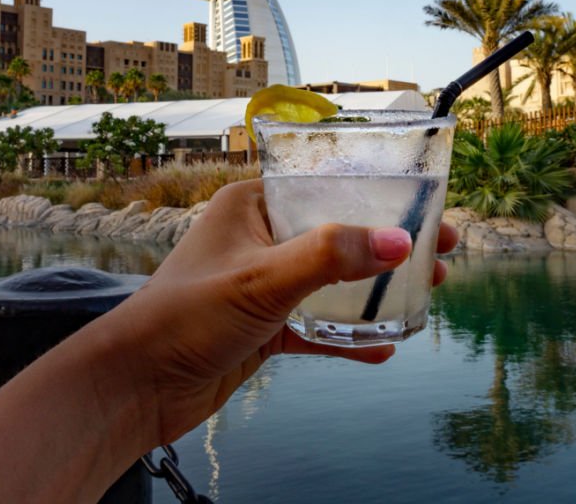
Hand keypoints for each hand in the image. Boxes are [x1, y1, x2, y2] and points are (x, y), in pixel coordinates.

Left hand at [114, 179, 457, 446]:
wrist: (134, 388)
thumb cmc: (185, 316)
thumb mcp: (264, 278)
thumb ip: (331, 256)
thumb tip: (400, 241)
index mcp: (254, 205)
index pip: (326, 187)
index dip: (379, 195)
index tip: (425, 207)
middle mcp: (261, 238)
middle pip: (339, 232)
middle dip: (389, 243)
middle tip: (441, 250)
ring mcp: (263, 283)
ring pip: (332, 278)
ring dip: (377, 287)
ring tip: (428, 289)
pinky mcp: (264, 325)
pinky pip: (316, 324)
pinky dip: (347, 334)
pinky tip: (383, 347)